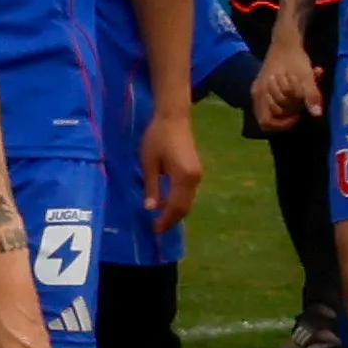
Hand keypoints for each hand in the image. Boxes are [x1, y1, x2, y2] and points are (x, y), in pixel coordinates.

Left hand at [139, 111, 202, 229]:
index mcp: (184, 177)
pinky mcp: (196, 171)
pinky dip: (179, 202)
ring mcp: (198, 175)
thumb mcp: (149, 163)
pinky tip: (167, 205)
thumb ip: (152, 187)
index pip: (175, 207)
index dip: (165, 221)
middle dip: (171, 220)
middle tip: (156, 230)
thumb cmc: (157, 137)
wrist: (173, 117)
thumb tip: (151, 209)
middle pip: (185, 207)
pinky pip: (189, 193)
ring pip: (188, 201)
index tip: (154, 231)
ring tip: (160, 220)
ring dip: (175, 212)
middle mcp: (195, 178)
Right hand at [249, 25, 320, 131]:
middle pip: (271, 116)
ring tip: (299, 95)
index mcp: (262, 93)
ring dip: (287, 106)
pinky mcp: (262, 86)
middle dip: (288, 113)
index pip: (266, 122)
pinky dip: (284, 101)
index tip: (298, 116)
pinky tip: (294, 92)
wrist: (285, 41)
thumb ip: (311, 96)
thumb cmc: (295, 58)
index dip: (282, 124)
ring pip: (271, 110)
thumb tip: (317, 114)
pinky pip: (270, 102)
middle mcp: (256, 94)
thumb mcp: (306, 76)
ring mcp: (258, 90)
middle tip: (301, 102)